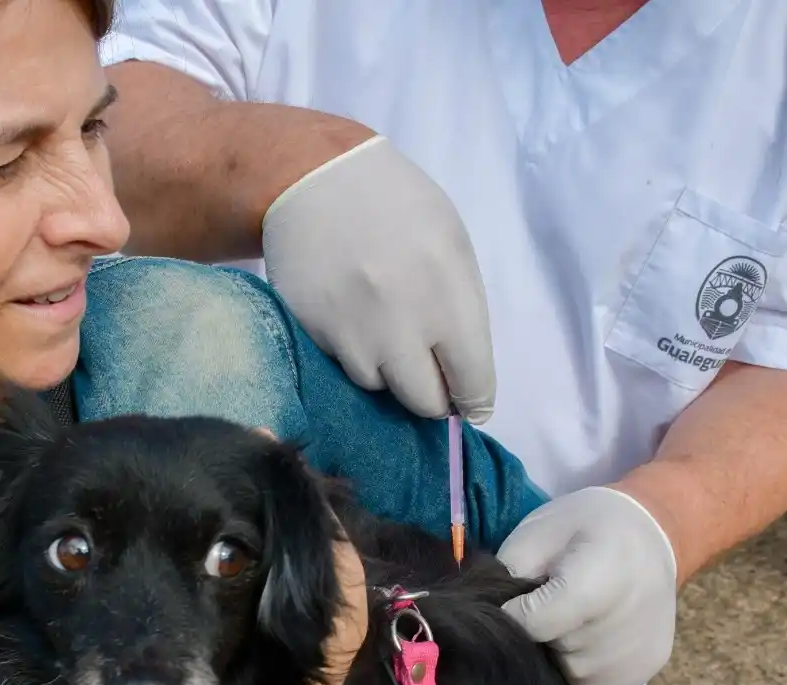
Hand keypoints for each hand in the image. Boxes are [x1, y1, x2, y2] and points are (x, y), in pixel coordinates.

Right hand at [261, 136, 496, 422]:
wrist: (313, 178)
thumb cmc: (398, 205)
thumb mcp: (451, 244)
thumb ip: (461, 310)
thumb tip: (462, 374)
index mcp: (449, 292)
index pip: (471, 379)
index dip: (473, 400)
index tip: (470, 405)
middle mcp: (403, 322)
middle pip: (425, 401)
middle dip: (433, 395)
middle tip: (429, 375)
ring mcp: (355, 333)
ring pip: (381, 387)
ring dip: (389, 371)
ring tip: (383, 331)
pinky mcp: (317, 335)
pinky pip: (345, 367)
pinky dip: (356, 354)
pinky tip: (354, 319)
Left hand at [496, 486, 677, 684]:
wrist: (652, 531)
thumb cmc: (586, 526)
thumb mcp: (538, 532)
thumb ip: (510, 575)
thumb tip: (491, 617)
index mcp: (597, 582)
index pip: (534, 625)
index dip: (515, 613)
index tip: (518, 599)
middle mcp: (625, 623)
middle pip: (555, 650)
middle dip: (543, 632)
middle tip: (556, 599)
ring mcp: (641, 650)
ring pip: (574, 673)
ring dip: (564, 653)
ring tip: (577, 615)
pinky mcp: (650, 666)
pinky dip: (586, 667)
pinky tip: (593, 635)